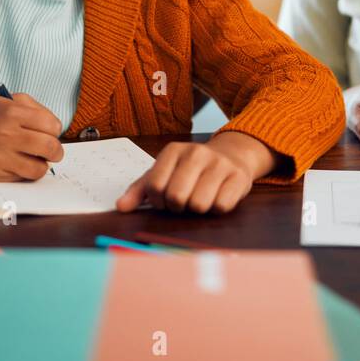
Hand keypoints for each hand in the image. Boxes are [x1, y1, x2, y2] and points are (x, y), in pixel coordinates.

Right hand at [0, 92, 63, 180]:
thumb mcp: (8, 101)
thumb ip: (35, 109)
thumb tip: (56, 129)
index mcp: (13, 112)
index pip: (52, 125)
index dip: (55, 131)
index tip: (50, 133)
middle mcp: (7, 133)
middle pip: (50, 148)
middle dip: (56, 151)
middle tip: (53, 152)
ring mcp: (0, 155)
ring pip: (39, 168)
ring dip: (43, 165)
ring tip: (38, 159)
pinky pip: (23, 178)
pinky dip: (26, 173)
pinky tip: (20, 164)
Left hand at [115, 132, 272, 214]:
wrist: (231, 156)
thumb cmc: (191, 170)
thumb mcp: (164, 173)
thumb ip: (140, 190)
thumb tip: (120, 207)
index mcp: (174, 150)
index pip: (155, 187)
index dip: (158, 201)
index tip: (165, 199)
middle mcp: (197, 153)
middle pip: (176, 197)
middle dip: (178, 207)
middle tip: (184, 202)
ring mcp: (220, 164)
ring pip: (199, 204)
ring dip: (197, 210)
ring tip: (200, 199)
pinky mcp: (239, 177)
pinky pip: (221, 206)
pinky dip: (216, 209)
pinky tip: (216, 198)